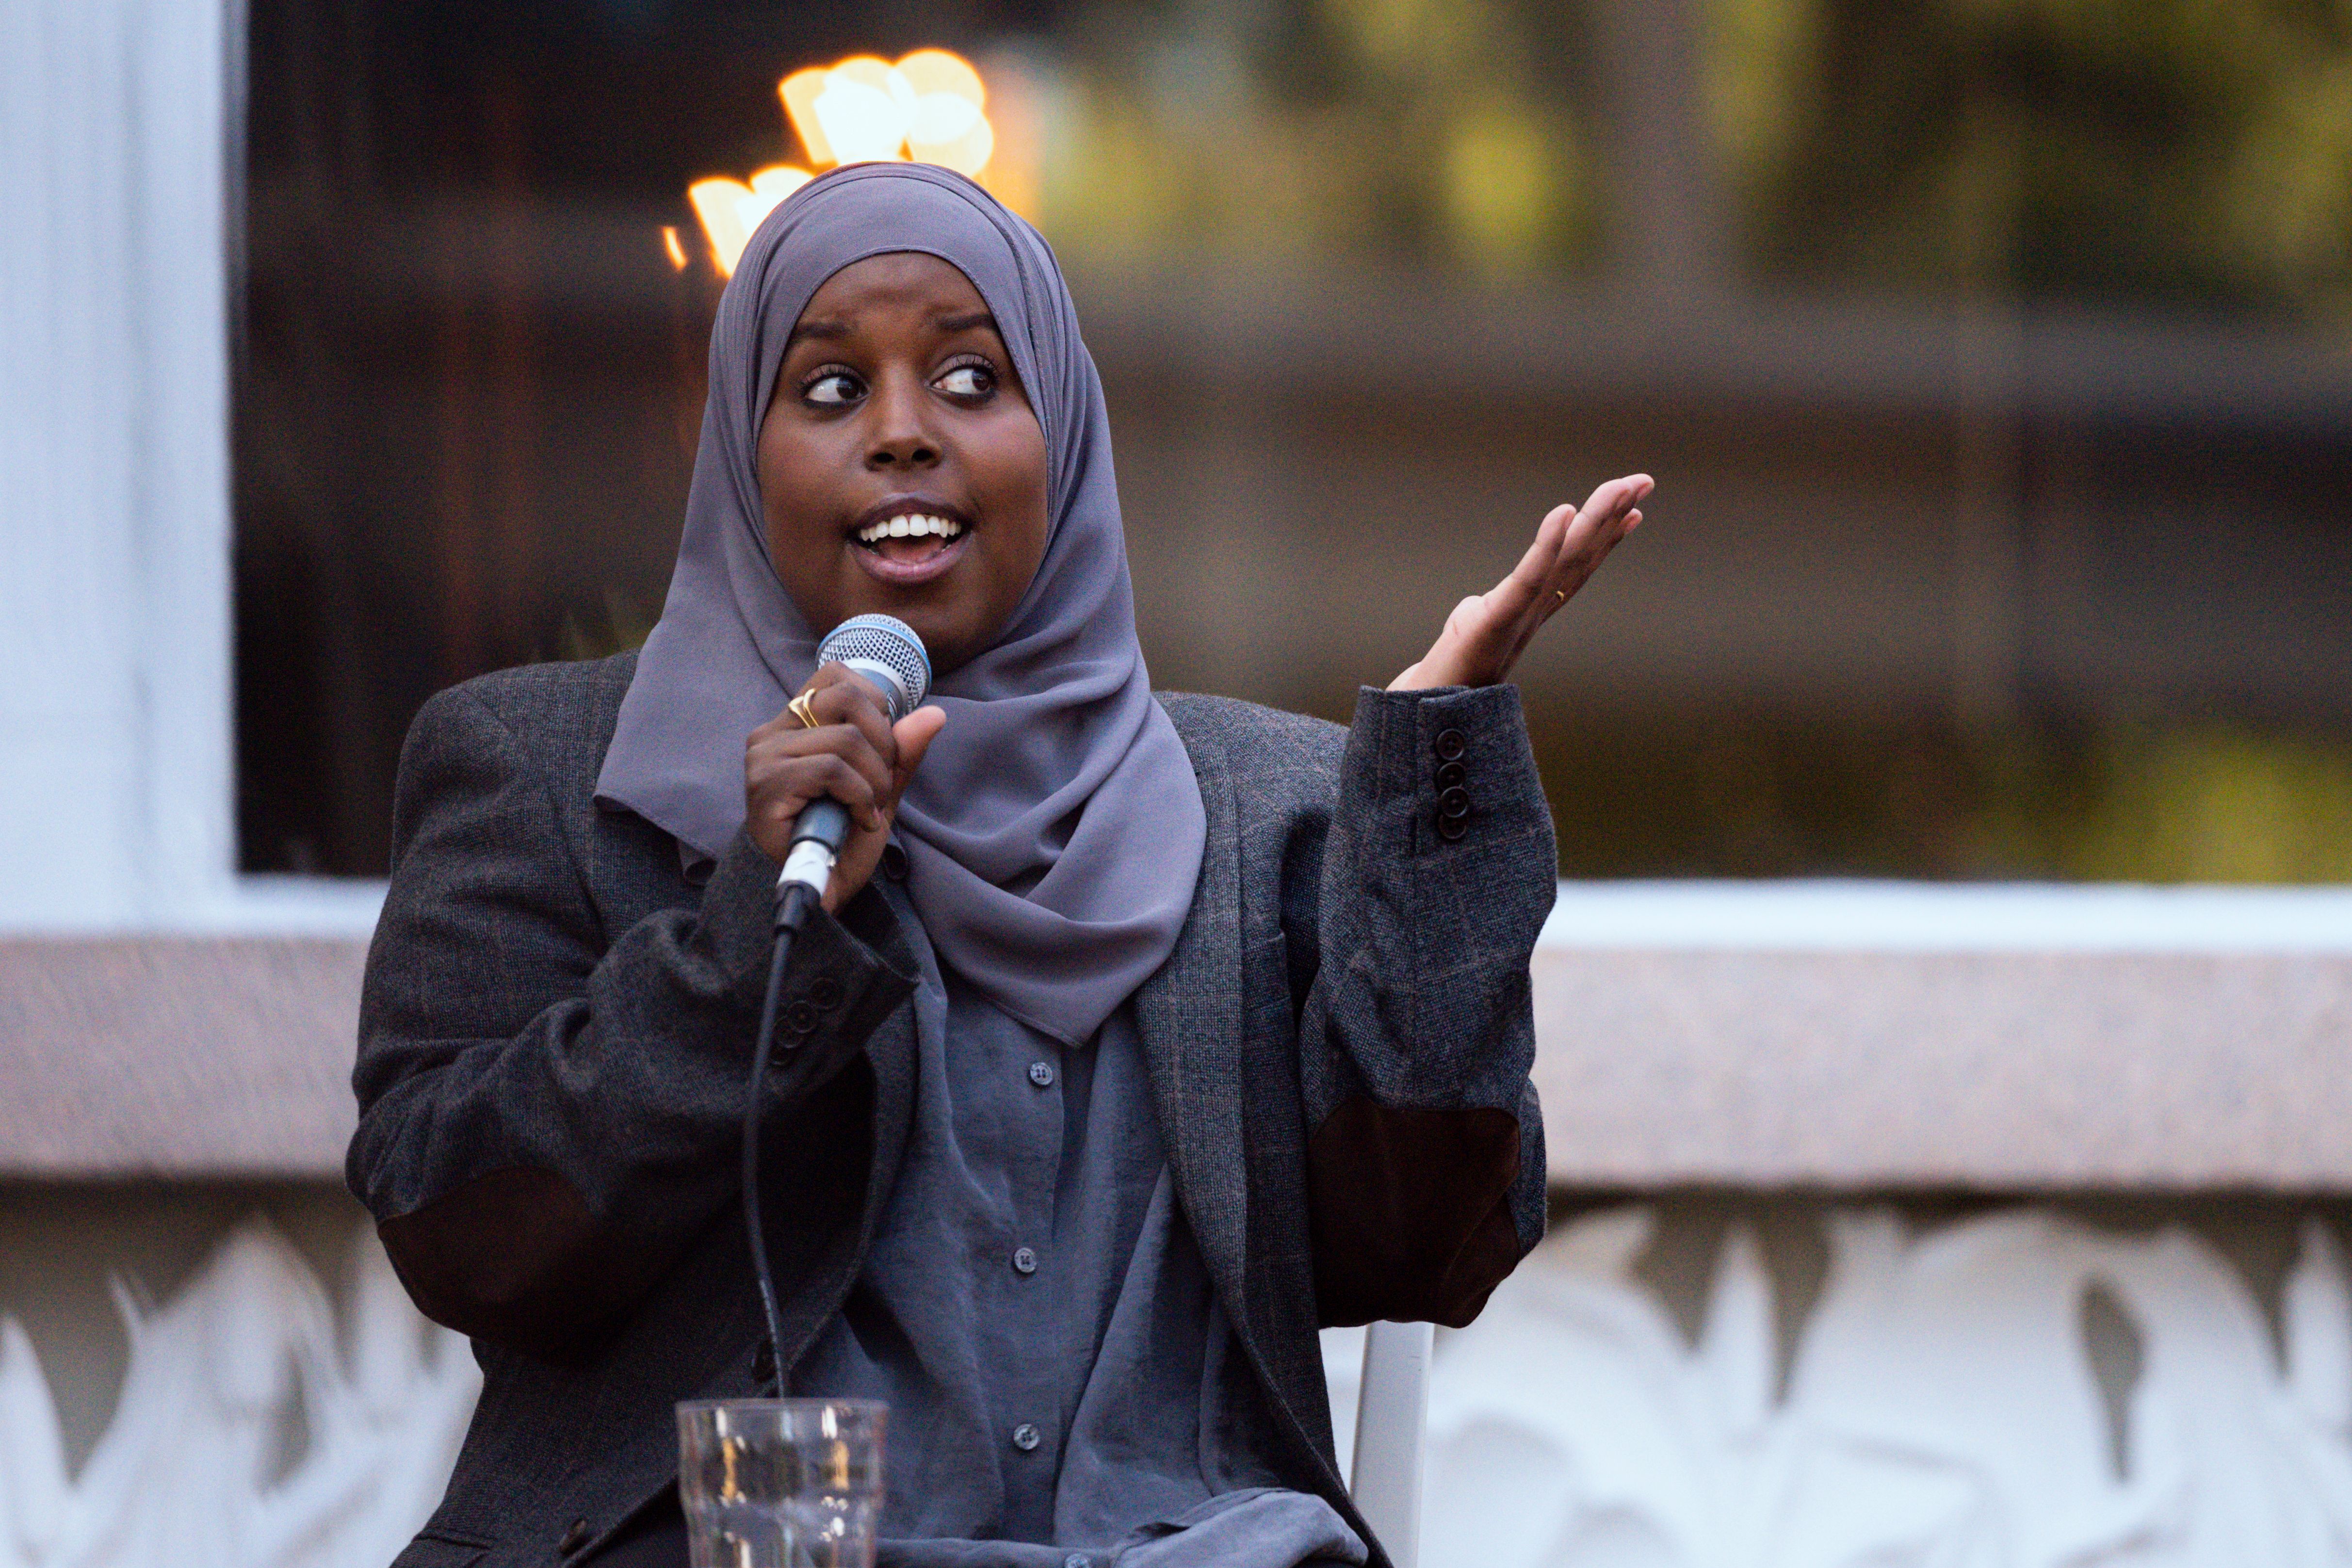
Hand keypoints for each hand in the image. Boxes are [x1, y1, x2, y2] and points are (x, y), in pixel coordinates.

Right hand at [744, 664, 946, 911]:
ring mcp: (765, 757)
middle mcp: (772, 732)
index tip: (882, 750)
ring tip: (867, 811)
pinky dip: (860, 797)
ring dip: (874, 780)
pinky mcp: (767, 783)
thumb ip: (900, 752)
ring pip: (846, 738)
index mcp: (794, 723)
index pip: (837, 675)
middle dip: (883, 742)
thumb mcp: (879, 789)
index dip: (875, 705)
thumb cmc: (838, 840)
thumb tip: (935, 714)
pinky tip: (859, 821)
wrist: (814, 893)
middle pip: (846, 696)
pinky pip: (832, 769)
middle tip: (879, 785)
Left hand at [1389, 473, 1652, 690]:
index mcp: (1533, 610)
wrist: (1431, 710)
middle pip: (1581, 554)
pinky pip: (1527, 577)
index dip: (1607, 537)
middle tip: (1644, 481)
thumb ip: (1481, 616)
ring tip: (1621, 486)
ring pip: (1566, 559)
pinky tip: (1564, 512)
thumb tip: (1475, 608)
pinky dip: (1547, 544)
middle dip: (1613, 515)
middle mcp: (1536, 610)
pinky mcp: (1496, 619)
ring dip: (1596, 520)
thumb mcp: (1472, 634)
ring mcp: (1520, 615)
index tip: (1634, 509)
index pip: (1576, 566)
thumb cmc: (1451, 675)